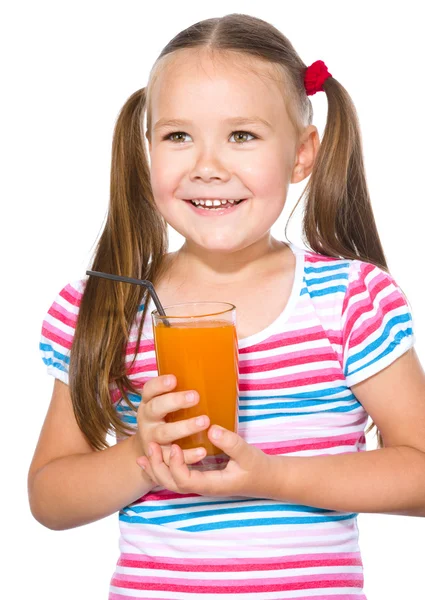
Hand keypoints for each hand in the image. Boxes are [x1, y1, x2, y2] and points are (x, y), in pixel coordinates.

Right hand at [134, 374, 209, 467]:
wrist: (148, 450)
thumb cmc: (165, 418)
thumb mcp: (164, 403)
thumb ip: (179, 391)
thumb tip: (210, 370)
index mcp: (148, 402)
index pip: (149, 390)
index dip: (160, 384)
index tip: (174, 379)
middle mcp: (147, 419)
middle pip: (156, 409)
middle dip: (175, 402)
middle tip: (195, 396)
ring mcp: (152, 439)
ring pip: (164, 433)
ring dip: (184, 427)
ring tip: (204, 422)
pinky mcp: (160, 458)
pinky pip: (172, 458)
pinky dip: (188, 455)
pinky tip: (203, 451)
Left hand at [136, 424, 272, 497]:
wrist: (267, 479)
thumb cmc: (258, 468)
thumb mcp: (248, 454)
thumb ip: (231, 443)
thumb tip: (212, 430)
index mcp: (212, 484)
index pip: (185, 481)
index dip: (175, 465)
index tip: (175, 446)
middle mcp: (202, 487)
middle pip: (171, 484)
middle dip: (157, 467)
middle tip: (150, 445)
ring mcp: (200, 483)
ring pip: (171, 482)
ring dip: (156, 467)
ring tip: (145, 451)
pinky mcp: (200, 476)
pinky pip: (176, 476)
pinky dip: (162, 467)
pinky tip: (154, 456)